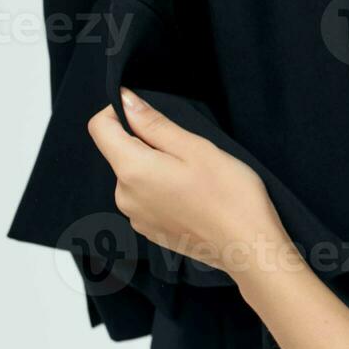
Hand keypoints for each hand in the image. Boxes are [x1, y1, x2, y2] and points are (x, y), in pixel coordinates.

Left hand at [87, 88, 290, 279]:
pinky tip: (195, 198)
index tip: (150, 113)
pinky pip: (147, 198)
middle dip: (148, 143)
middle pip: (121, 152)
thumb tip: (125, 101)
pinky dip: (165, 191)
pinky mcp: (149, 230)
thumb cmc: (230, 196)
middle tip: (191, 152)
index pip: (100, 127)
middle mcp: (124, 195)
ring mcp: (135, 217)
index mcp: (132, 170)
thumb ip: (155, 124)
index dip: (119, 111)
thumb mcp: (196, 148)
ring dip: (159, 168)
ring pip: (137, 175)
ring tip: (197, 179)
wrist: (247, 248)